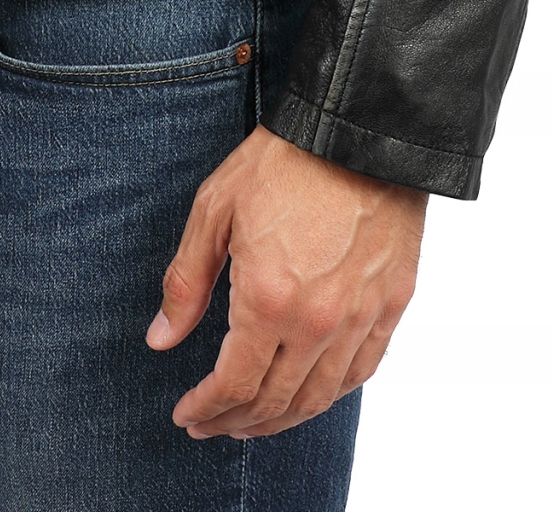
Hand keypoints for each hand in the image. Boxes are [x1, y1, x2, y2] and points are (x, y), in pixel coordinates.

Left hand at [146, 124, 425, 437]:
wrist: (359, 127)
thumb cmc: (283, 160)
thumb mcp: (215, 208)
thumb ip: (186, 281)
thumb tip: (160, 339)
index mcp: (268, 299)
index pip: (234, 384)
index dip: (207, 409)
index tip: (187, 415)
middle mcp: (318, 321)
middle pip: (275, 401)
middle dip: (237, 422)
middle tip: (213, 425)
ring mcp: (361, 317)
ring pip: (319, 398)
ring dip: (282, 420)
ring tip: (253, 421)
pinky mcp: (392, 303)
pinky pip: (360, 372)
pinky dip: (330, 394)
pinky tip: (309, 393)